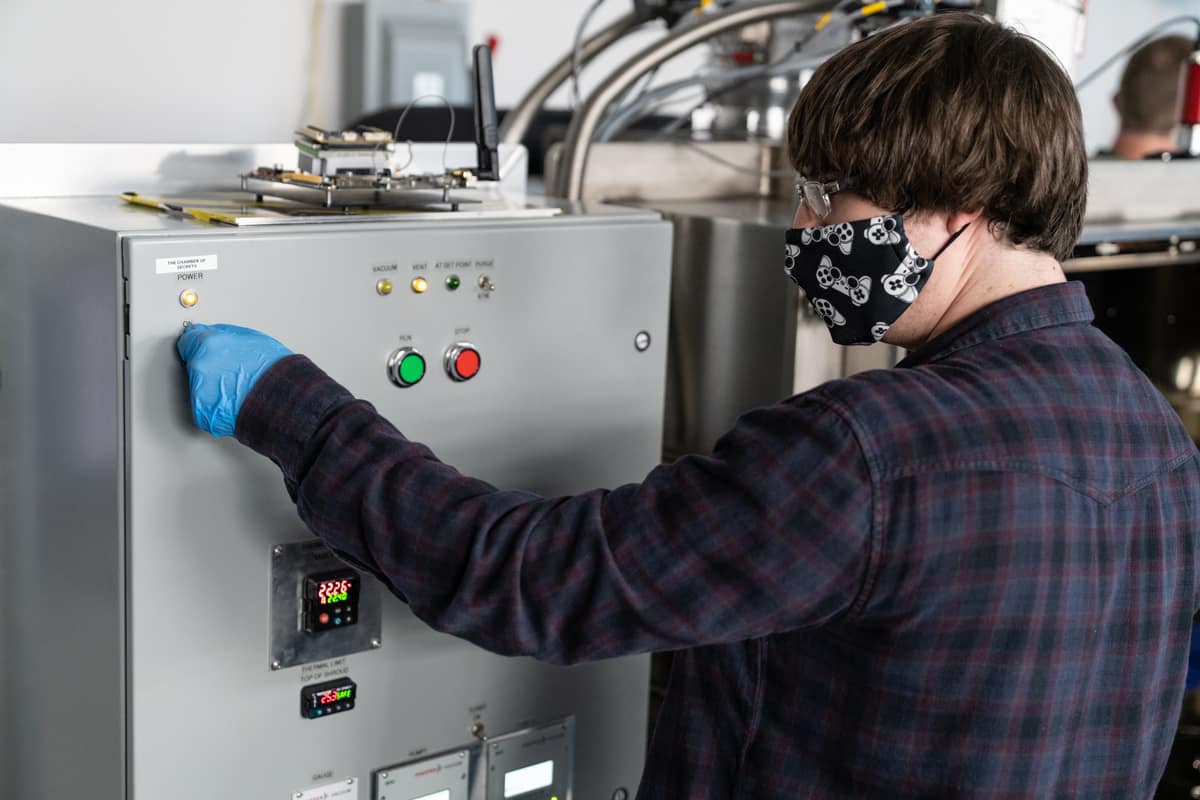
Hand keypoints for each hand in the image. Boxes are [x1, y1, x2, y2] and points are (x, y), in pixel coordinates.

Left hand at [177, 323, 292, 436]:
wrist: (284, 400)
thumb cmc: (275, 371)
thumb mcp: (253, 338)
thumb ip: (224, 335)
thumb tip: (212, 332)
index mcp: (209, 344)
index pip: (188, 340)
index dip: (197, 344)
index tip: (200, 347)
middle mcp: (199, 366)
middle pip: (194, 364)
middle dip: (208, 367)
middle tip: (231, 372)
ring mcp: (199, 392)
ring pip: (199, 387)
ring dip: (213, 387)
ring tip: (237, 388)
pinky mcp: (203, 414)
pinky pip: (206, 407)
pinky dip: (217, 406)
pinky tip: (234, 402)